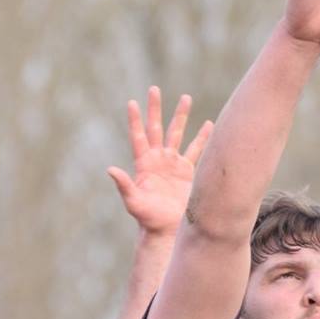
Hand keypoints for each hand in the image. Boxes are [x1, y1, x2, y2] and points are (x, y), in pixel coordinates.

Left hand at [107, 87, 212, 237]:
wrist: (168, 230)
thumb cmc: (148, 218)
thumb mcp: (134, 202)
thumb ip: (124, 185)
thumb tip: (110, 170)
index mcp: (144, 164)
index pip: (138, 136)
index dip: (135, 120)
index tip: (132, 102)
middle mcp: (158, 159)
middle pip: (156, 128)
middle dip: (155, 108)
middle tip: (154, 89)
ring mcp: (172, 164)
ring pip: (177, 134)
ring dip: (180, 116)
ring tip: (186, 97)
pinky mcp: (187, 171)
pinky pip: (196, 150)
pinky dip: (203, 138)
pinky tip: (209, 125)